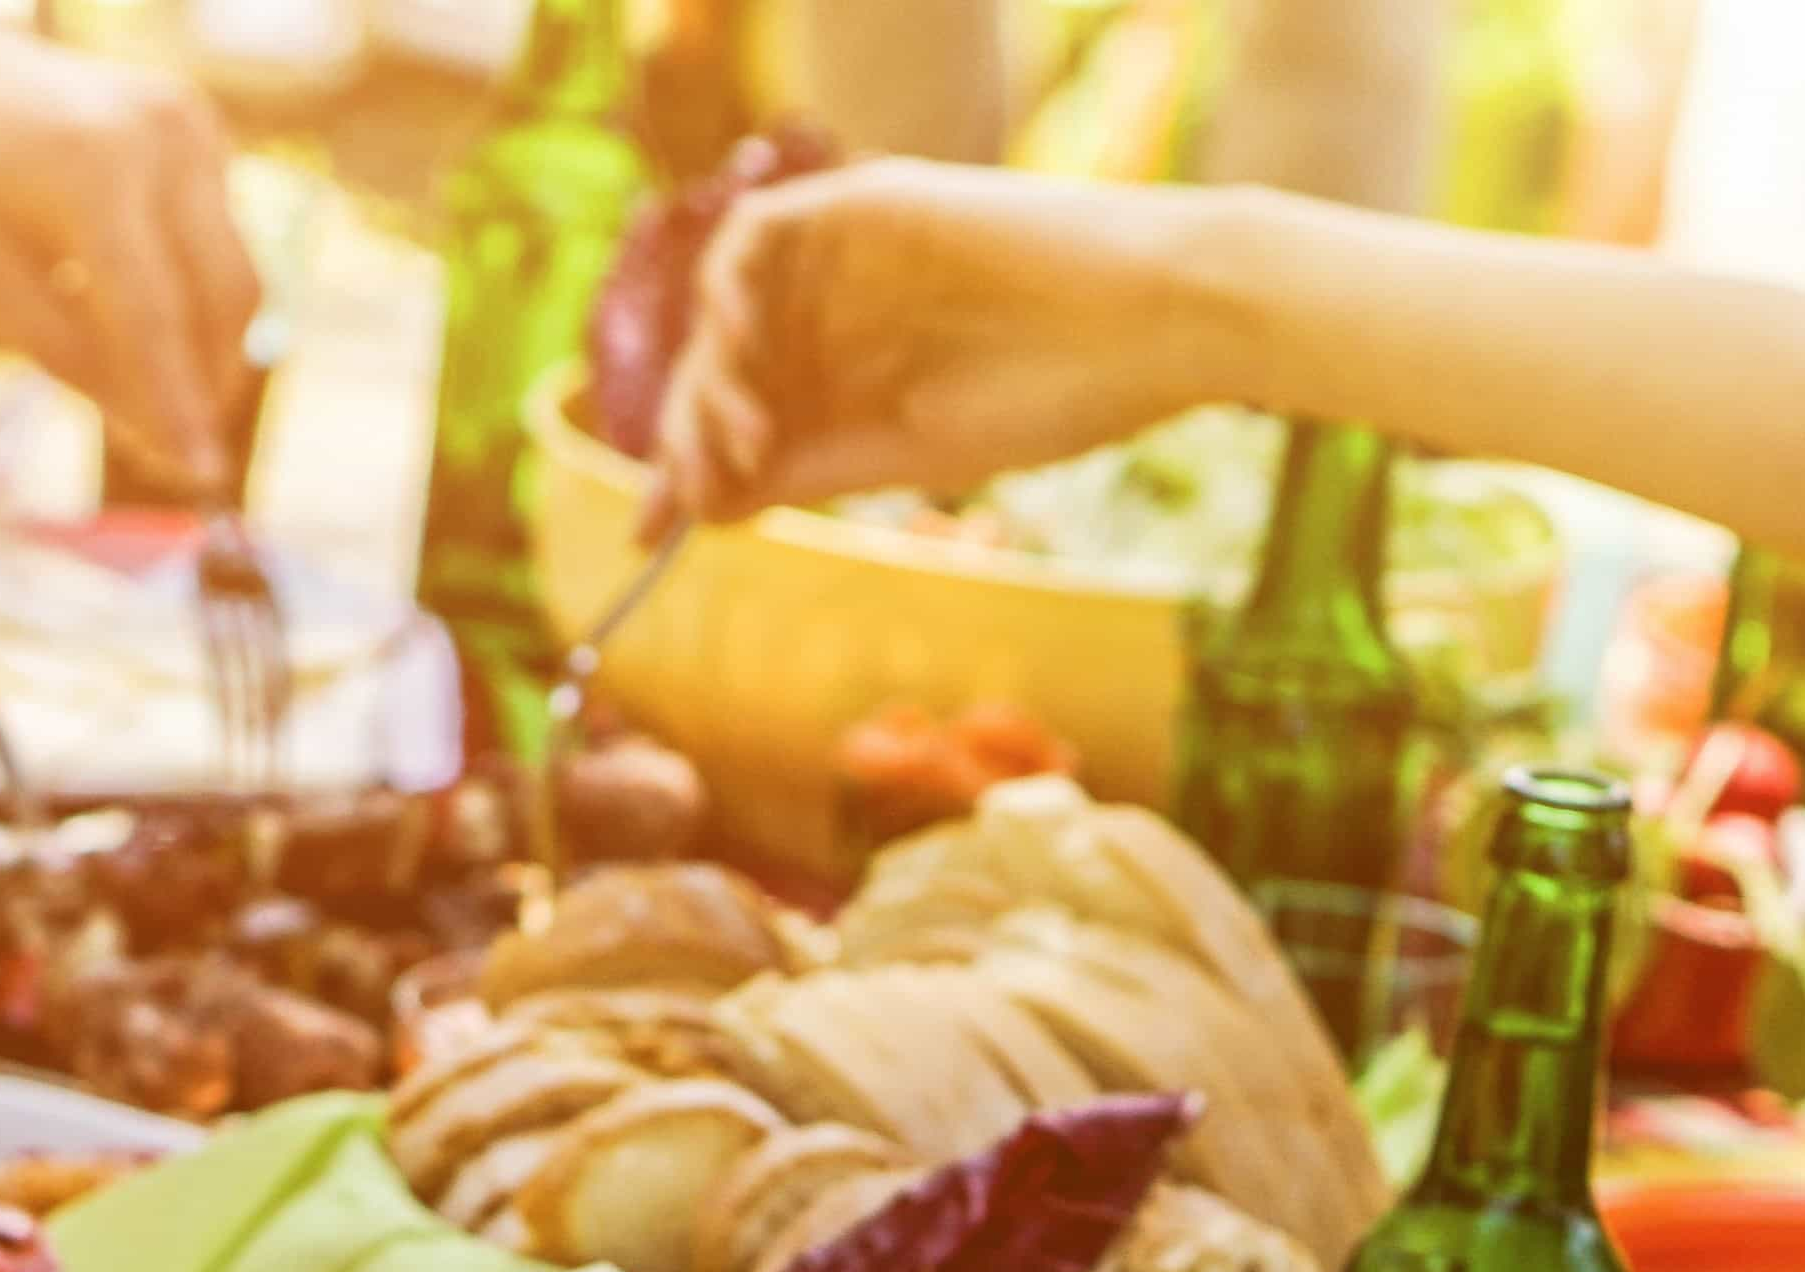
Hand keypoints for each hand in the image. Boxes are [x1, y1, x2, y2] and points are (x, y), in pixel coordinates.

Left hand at [0, 17, 259, 495]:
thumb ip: (70, 355)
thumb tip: (157, 435)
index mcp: (91, 168)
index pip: (154, 313)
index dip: (178, 402)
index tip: (200, 473)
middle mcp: (161, 135)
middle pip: (221, 296)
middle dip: (207, 382)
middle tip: (180, 457)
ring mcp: (193, 124)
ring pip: (236, 274)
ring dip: (206, 347)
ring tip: (157, 401)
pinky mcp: (205, 130)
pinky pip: (221, 241)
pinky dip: (193, 295)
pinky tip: (133, 311)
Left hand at [654, 161, 1232, 525]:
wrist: (1154, 320)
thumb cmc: (1063, 396)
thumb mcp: (916, 453)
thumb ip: (813, 467)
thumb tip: (705, 506)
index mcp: (858, 372)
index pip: (744, 415)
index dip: (688, 471)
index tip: (650, 535)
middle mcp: (841, 310)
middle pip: (724, 366)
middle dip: (692, 436)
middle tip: (699, 493)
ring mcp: (850, 255)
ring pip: (729, 306)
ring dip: (711, 375)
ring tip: (740, 437)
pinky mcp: (867, 202)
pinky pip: (758, 235)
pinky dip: (731, 293)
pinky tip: (744, 354)